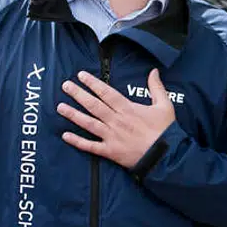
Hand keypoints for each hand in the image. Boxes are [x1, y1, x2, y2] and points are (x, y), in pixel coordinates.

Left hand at [59, 69, 174, 169]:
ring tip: (60, 107)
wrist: (166, 155)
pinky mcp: (110, 151)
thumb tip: (154, 71)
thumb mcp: (165, 105)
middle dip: (78, 94)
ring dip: (73, 115)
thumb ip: (156, 87)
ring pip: (89, 123)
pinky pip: (91, 146)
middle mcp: (116, 121)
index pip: (106, 93)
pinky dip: (78, 141)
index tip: (81, 75)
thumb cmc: (166, 130)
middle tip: (65, 85)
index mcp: (128, 109)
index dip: (93, 83)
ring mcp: (112, 136)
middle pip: (94, 105)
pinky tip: (65, 135)